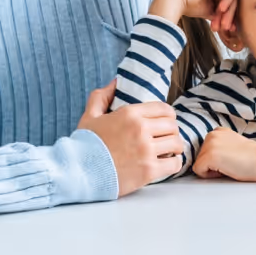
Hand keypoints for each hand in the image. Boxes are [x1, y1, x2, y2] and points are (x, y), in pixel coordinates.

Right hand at [78, 81, 182, 195]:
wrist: (78, 172)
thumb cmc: (84, 145)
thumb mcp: (89, 116)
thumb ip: (101, 96)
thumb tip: (115, 82)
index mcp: (130, 114)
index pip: (164, 109)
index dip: (168, 115)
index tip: (164, 123)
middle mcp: (141, 130)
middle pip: (173, 126)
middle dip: (172, 131)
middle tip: (166, 138)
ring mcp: (146, 150)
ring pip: (177, 143)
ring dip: (175, 147)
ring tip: (169, 151)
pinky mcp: (149, 171)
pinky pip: (175, 163)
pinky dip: (174, 163)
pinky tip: (167, 163)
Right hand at [149, 0, 237, 35]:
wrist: (177, 0)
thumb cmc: (189, 4)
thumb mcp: (211, 9)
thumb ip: (222, 12)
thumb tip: (234, 26)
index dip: (228, 14)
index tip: (225, 27)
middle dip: (228, 14)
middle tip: (225, 26)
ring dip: (229, 10)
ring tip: (222, 22)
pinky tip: (221, 8)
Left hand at [192, 128, 255, 181]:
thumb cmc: (253, 157)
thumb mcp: (233, 145)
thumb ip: (219, 147)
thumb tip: (208, 159)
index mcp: (218, 131)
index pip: (205, 151)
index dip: (215, 160)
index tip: (230, 159)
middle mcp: (212, 134)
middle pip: (200, 158)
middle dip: (211, 165)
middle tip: (231, 163)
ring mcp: (210, 145)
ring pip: (198, 165)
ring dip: (211, 170)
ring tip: (229, 166)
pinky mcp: (209, 156)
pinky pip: (199, 171)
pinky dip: (210, 176)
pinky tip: (226, 170)